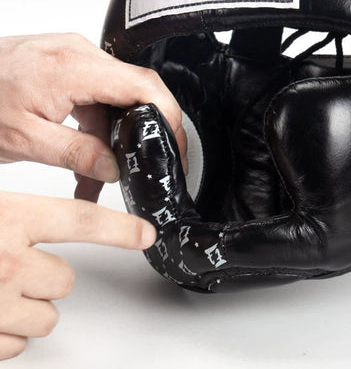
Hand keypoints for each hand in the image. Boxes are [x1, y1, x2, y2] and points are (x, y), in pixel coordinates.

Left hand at [0, 33, 186, 201]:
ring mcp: (71, 57)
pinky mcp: (64, 65)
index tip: (176, 142)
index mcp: (71, 67)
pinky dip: (96, 127)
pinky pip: (96, 95)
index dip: (169, 114)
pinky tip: (85, 155)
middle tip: (148, 162)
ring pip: (115, 97)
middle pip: (136, 90)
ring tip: (98, 175)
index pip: (143, 85)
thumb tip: (113, 168)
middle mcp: (77, 54)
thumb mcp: (23, 138)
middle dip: (144, 132)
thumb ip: (77, 154)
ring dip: (114, 136)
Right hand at [0, 189, 156, 359]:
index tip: (145, 234)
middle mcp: (4, 263)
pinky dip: (4, 333)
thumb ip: (25, 205)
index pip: (81, 220)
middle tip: (11, 266)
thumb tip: (70, 195)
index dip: (119, 229)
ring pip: (45, 318)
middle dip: (47, 278)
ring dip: (26, 309)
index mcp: (10, 218)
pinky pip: (17, 345)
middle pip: (65, 281)